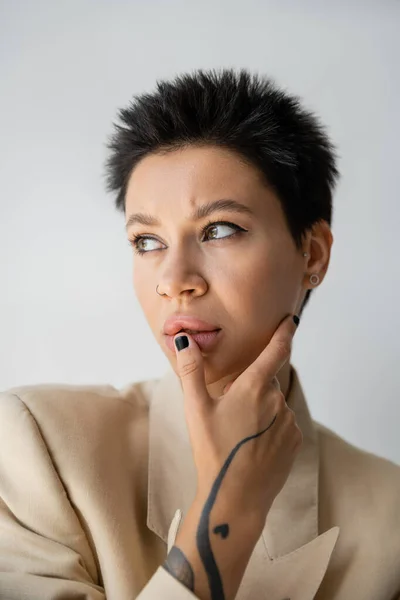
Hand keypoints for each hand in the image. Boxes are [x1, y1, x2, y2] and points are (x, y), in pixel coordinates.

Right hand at [174, 313, 302, 529]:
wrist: (235, 497)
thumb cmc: (212, 451)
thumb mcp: (196, 408)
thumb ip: (191, 370)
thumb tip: (184, 339)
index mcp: (253, 387)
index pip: (276, 350)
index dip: (284, 332)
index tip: (291, 319)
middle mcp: (277, 400)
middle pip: (266, 381)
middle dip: (251, 387)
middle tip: (228, 410)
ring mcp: (288, 421)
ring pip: (274, 403)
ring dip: (260, 408)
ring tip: (238, 433)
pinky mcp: (294, 441)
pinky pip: (283, 423)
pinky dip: (270, 426)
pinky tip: (252, 444)